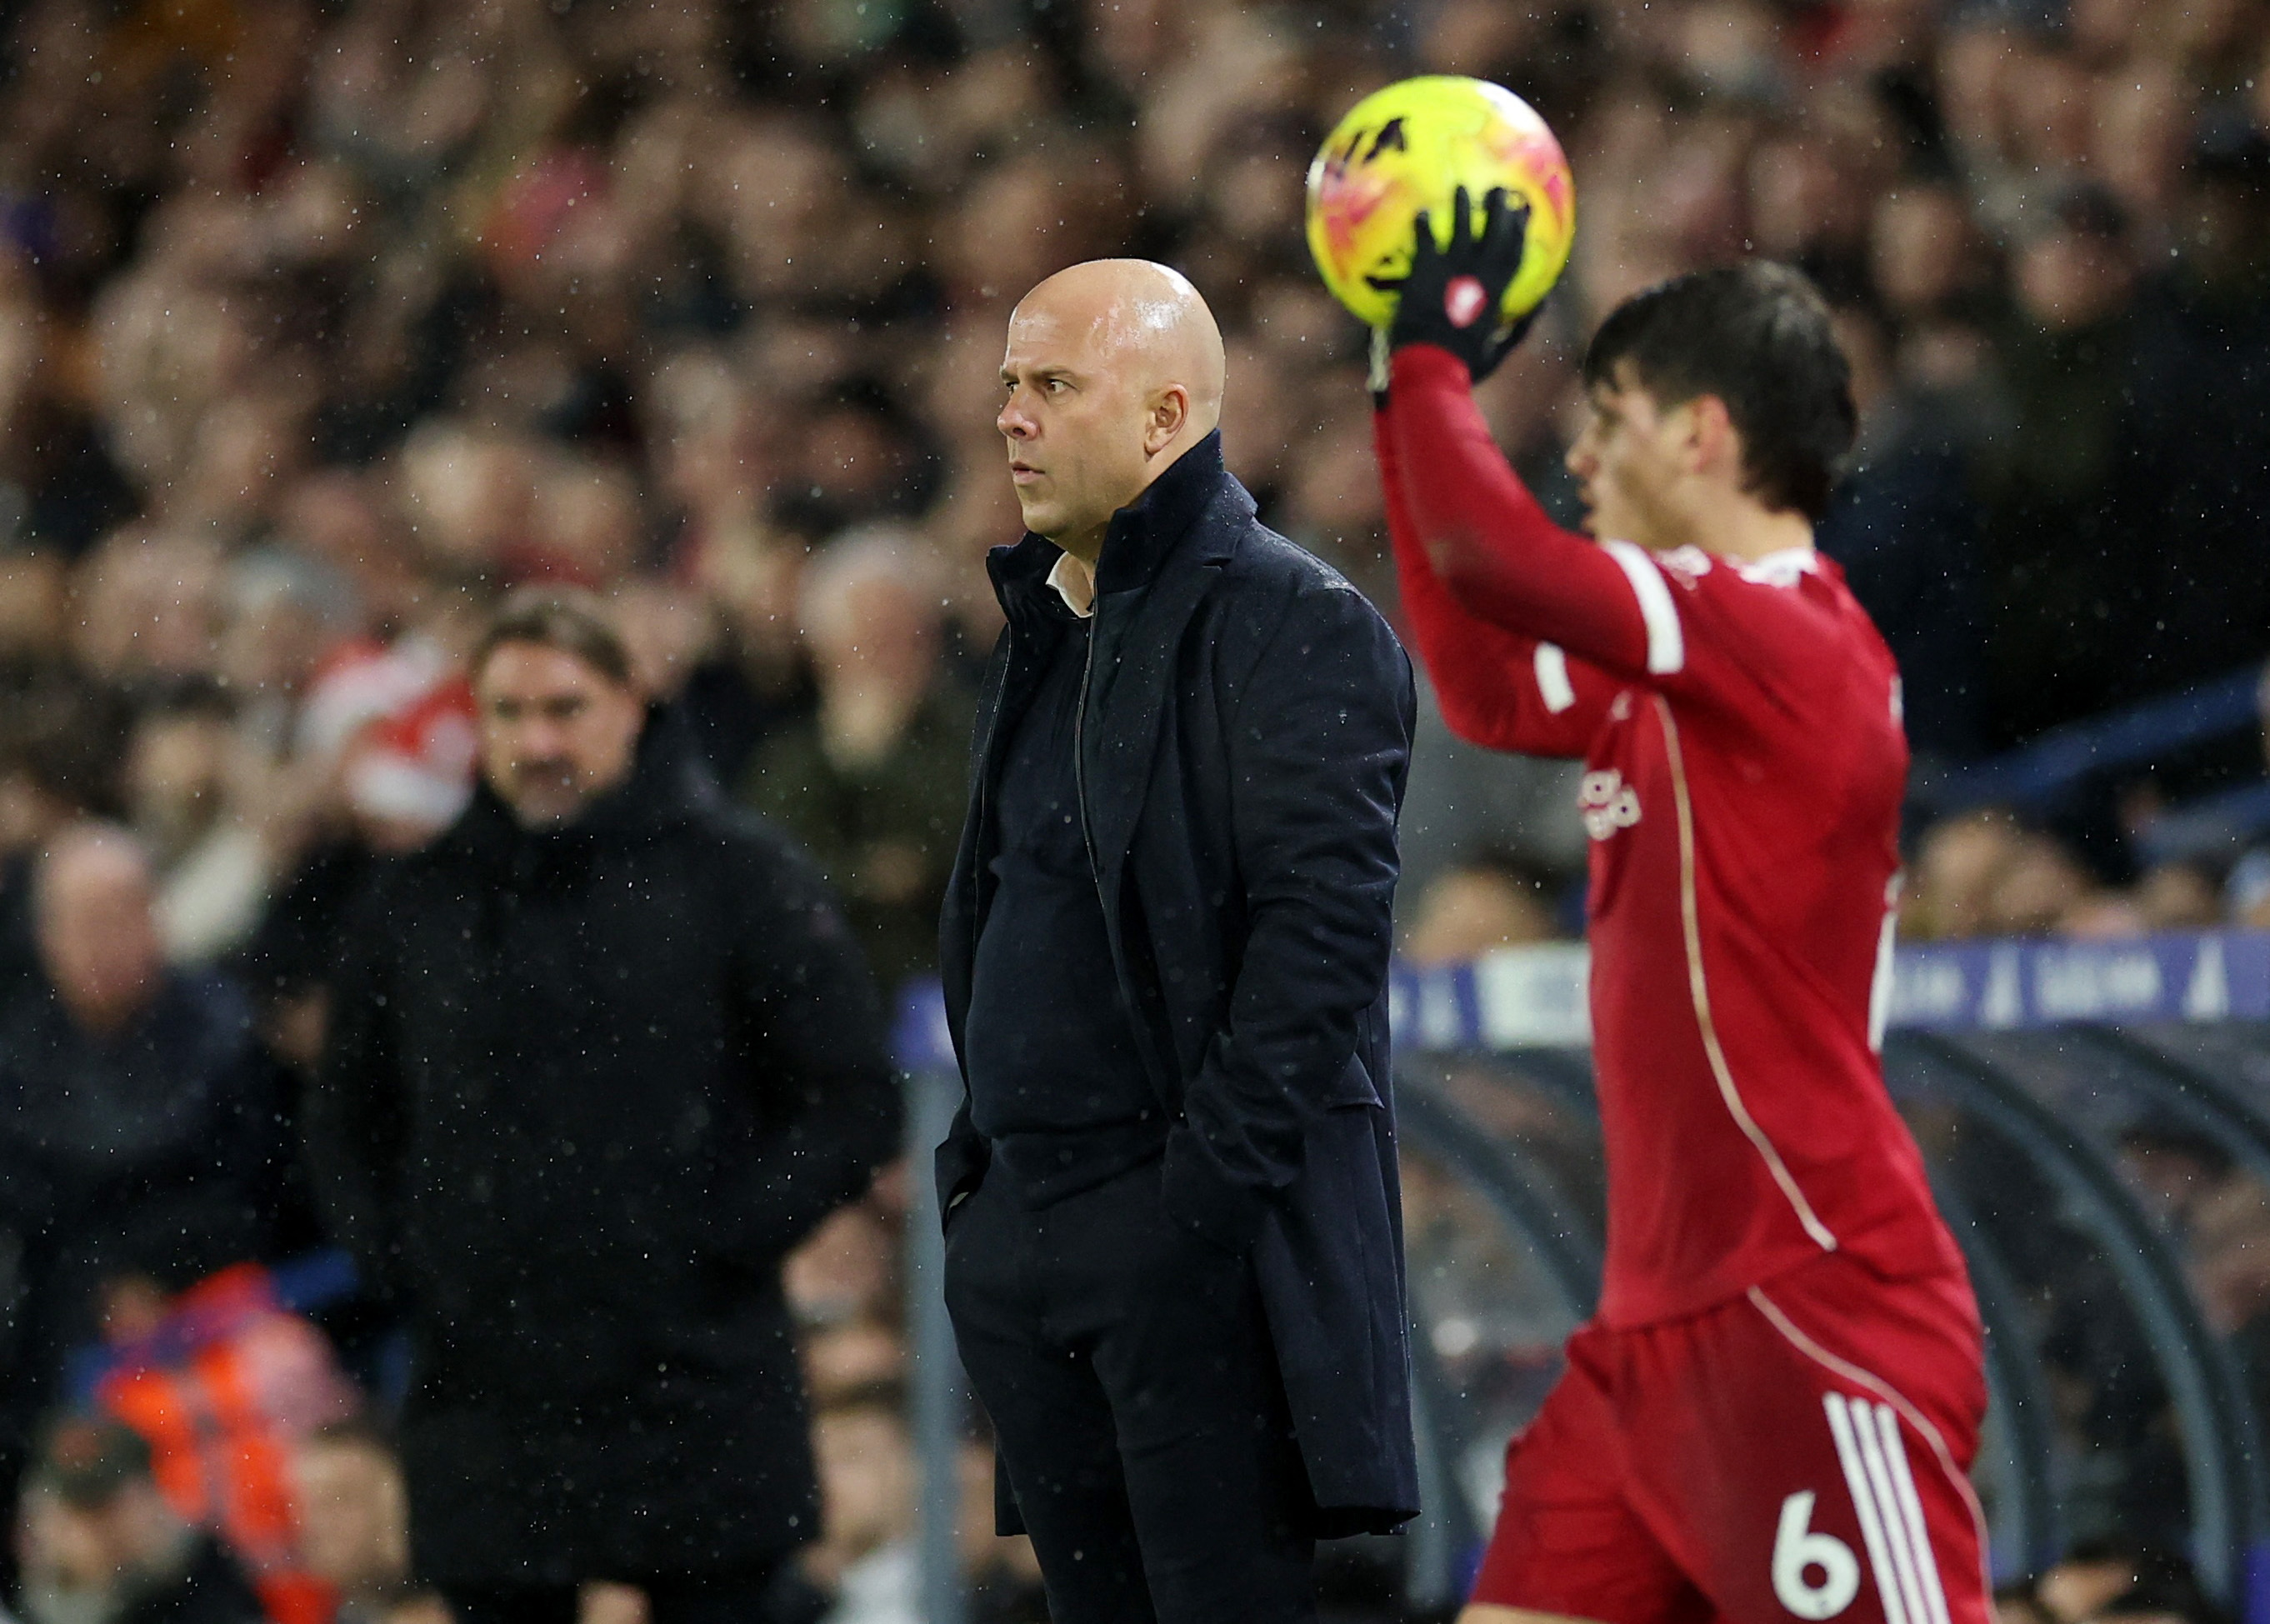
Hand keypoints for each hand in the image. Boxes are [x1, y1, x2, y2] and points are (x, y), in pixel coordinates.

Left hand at [1372, 185, 1536, 389]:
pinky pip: (1424, 240)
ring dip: (1462, 206)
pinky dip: (1422, 226)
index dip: (1521, 230)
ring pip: (1461, 227)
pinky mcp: (1424, 271)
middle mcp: (1478, 273)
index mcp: (1497, 292)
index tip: (1523, 212)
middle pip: (1494, 231)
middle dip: (1500, 208)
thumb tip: (1543, 307)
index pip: (1515, 253)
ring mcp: (1451, 269)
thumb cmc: (1461, 366)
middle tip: (1499, 190)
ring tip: (1461, 189)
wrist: (1428, 367)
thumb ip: (1520, 329)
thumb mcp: (1497, 352)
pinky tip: (1420, 213)